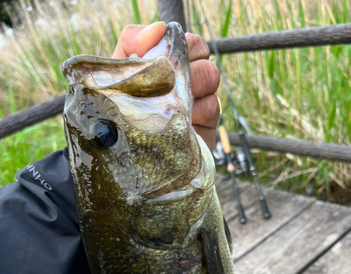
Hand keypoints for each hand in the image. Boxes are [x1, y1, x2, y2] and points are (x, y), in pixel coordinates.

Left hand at [112, 22, 219, 150]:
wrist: (118, 147)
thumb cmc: (119, 106)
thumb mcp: (119, 71)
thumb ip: (132, 41)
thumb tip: (160, 28)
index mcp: (174, 67)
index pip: (195, 46)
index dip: (188, 48)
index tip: (169, 59)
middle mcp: (191, 85)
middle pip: (209, 68)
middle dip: (191, 74)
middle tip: (169, 86)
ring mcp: (200, 108)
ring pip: (213, 90)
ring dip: (193, 95)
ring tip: (171, 106)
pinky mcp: (205, 130)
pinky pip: (213, 112)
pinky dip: (196, 115)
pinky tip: (180, 123)